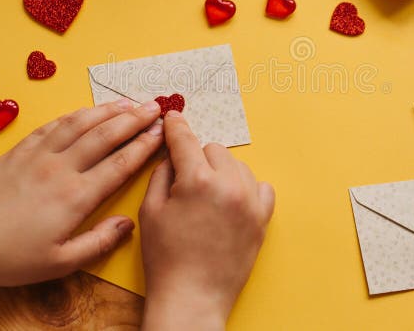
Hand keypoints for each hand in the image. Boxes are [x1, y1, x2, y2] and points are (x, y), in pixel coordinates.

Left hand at [0, 98, 163, 286]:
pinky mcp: (19, 151)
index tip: (162, 132)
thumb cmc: (8, 257)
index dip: (144, 145)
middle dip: (134, 119)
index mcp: (75, 197)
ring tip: (127, 102)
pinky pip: (52, 125)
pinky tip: (86, 111)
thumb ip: (98, 242)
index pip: (119, 163)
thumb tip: (127, 224)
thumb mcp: (58, 262)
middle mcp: (60, 169)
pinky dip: (74, 115)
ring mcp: (38, 155)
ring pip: (80, 124)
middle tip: (155, 107)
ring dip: (107, 110)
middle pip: (105, 135)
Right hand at [139, 111, 274, 329]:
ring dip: (222, 172)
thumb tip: (172, 154)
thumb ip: (162, 173)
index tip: (172, 116)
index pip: (185, 140)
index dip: (176, 126)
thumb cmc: (166, 258)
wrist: (192, 297)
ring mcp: (250, 202)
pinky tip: (231, 201)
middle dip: (198, 158)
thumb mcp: (150, 210)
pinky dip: (246, 188)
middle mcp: (228, 185)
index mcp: (196, 180)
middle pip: (214, 150)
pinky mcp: (263, 219)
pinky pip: (262, 187)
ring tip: (208, 195)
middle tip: (186, 180)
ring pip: (238, 166)